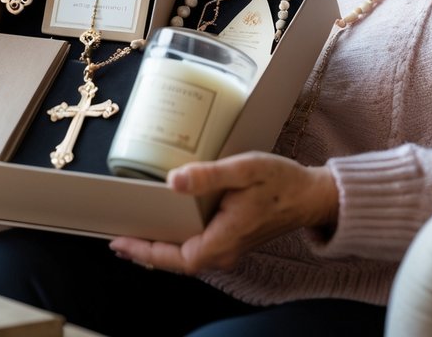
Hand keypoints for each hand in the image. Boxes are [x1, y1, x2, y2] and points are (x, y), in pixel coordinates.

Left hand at [109, 151, 337, 273]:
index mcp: (224, 240)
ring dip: (160, 248)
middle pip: (177, 261)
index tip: (120, 242)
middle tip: (117, 239)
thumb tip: (174, 181)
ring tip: (134, 234)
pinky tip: (166, 227)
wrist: (313, 196)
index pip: (176, 258)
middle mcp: (225, 252)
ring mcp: (229, 248)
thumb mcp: (245, 170)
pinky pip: (197, 247)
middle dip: (146, 252)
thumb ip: (209, 176)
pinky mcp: (233, 240)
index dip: (146, 252)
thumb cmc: (282, 182)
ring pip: (187, 256)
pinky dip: (176, 241)